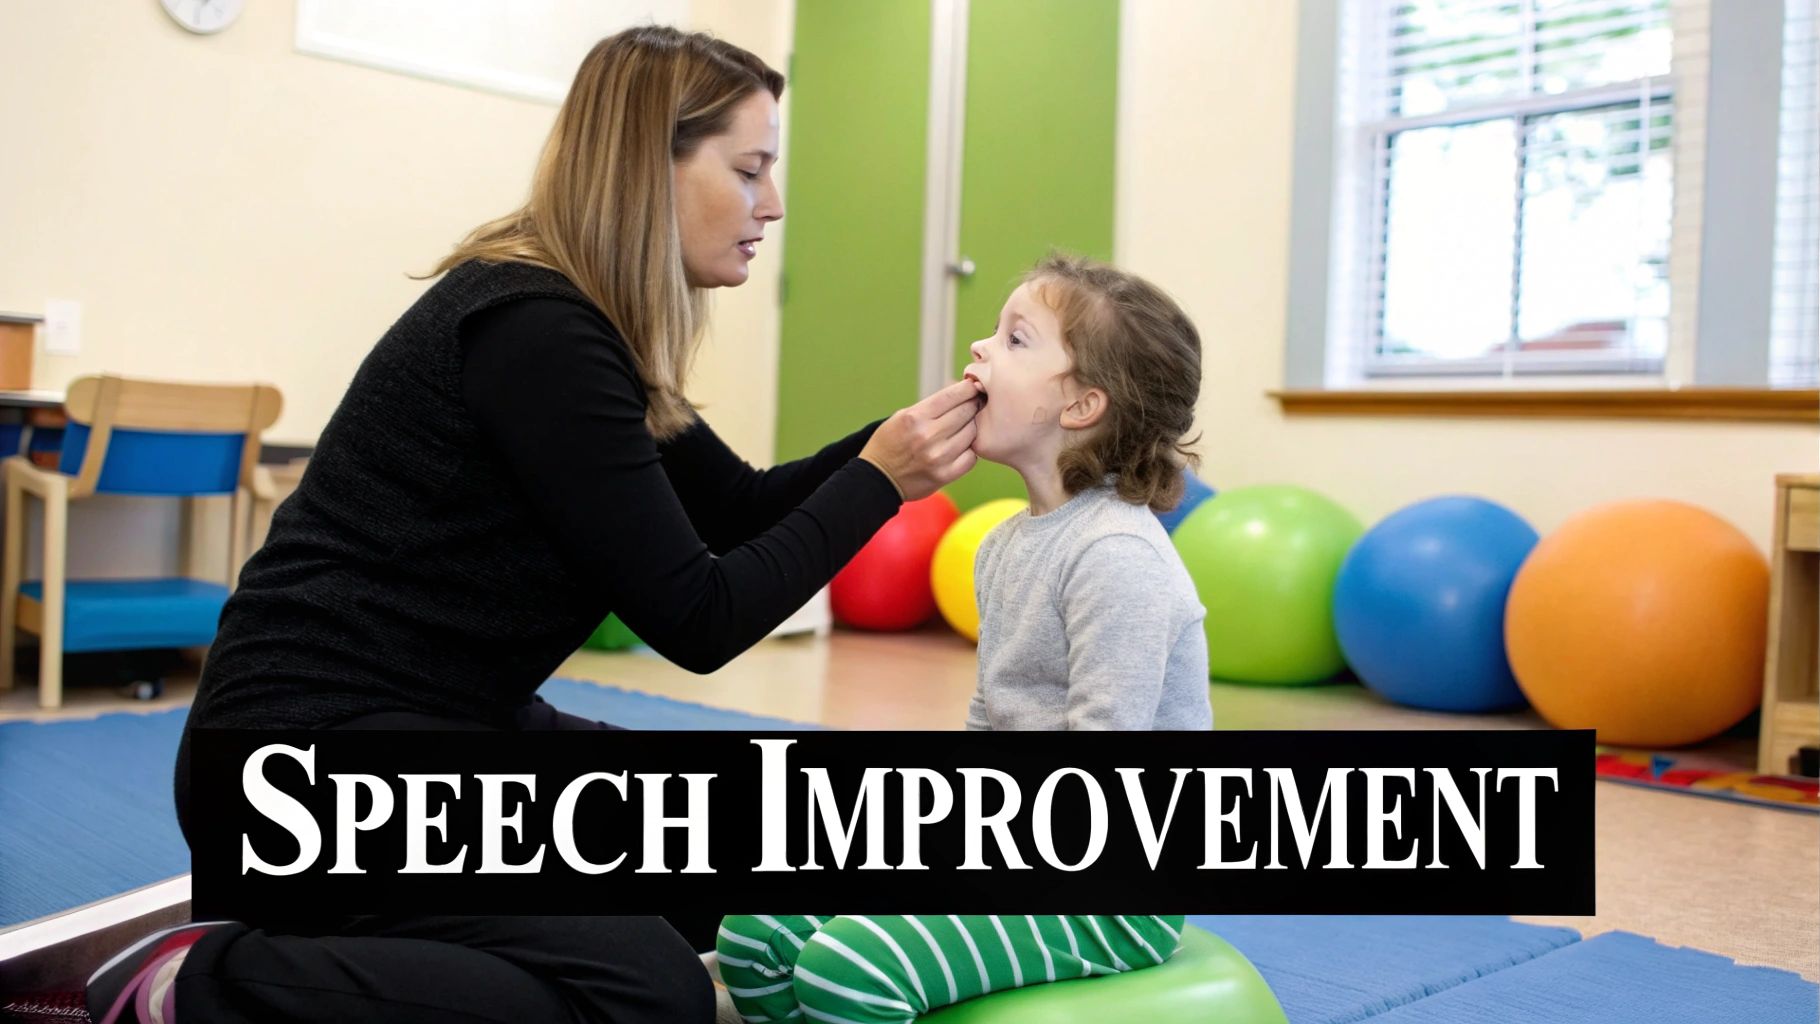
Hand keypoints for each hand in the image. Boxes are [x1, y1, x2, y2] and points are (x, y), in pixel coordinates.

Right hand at [858, 379, 982, 500]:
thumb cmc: (890, 443)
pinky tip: (961, 448)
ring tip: (964, 428)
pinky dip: (969, 451)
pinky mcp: (944, 475)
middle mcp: (927, 436)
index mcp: (915, 417)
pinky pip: (971, 457)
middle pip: (967, 412)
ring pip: (972, 434)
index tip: (973, 387)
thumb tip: (959, 389)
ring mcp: (937, 457)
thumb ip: (931, 405)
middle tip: (975, 405)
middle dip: (973, 405)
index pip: (952, 395)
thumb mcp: (903, 416)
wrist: (877, 479)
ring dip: (972, 428)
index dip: (968, 389)